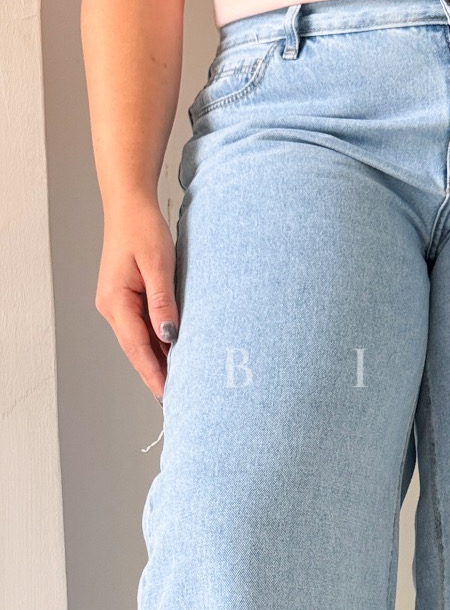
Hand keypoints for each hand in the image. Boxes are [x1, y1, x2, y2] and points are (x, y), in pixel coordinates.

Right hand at [96, 194, 177, 400]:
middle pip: (136, 350)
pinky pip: (141, 328)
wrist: (130, 207)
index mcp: (116, 301)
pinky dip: (156, 345)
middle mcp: (111, 307)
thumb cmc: (143, 230)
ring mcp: (116, 304)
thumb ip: (163, 303)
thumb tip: (169, 337)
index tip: (167, 397)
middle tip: (176, 402)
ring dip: (157, 362)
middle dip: (155, 376)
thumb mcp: (159, 265)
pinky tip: (172, 358)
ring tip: (178, 386)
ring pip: (139, 341)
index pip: (137, 347)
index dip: (154, 374)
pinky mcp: (126, 299)